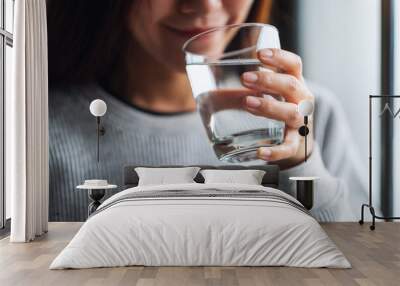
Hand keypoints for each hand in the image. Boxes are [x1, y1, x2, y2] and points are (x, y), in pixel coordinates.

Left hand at [240, 48, 313, 168]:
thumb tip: (206, 79)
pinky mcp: (294, 143)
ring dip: (270, 107)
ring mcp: (300, 122)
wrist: (293, 139)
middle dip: (268, 80)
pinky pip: (288, 148)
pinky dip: (275, 151)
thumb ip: (242, 86)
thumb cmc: (274, 108)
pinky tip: (260, 152)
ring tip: (247, 103)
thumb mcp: (263, 93)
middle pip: (291, 86)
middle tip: (244, 78)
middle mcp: (301, 100)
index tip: (259, 54)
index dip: (279, 57)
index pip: (293, 64)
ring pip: (292, 113)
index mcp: (294, 82)